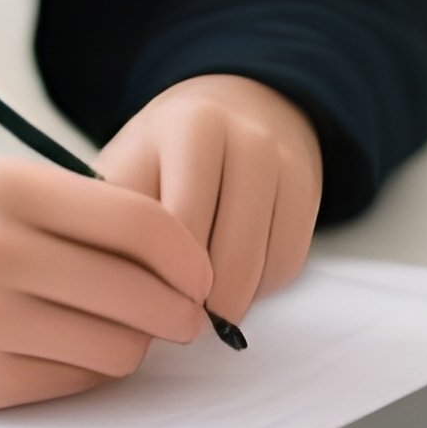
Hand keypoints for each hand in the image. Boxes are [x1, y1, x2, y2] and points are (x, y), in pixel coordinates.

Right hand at [0, 158, 212, 412]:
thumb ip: (83, 213)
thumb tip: (182, 254)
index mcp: (5, 186)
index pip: (140, 221)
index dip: (189, 256)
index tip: (202, 273)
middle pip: (140, 289)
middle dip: (179, 310)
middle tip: (184, 316)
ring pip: (117, 343)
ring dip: (134, 346)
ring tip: (115, 333)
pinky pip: (76, 380)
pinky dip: (89, 371)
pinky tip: (68, 354)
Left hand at [98, 75, 323, 328]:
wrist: (239, 108)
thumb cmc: (167, 150)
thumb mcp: (128, 164)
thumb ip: (117, 217)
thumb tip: (117, 292)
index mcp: (192, 128)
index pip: (176, 227)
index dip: (157, 279)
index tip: (139, 303)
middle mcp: (248, 140)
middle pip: (225, 255)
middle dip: (195, 303)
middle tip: (171, 319)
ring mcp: (286, 166)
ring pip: (259, 266)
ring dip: (228, 301)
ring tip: (198, 304)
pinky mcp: (309, 191)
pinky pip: (287, 262)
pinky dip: (260, 286)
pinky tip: (232, 278)